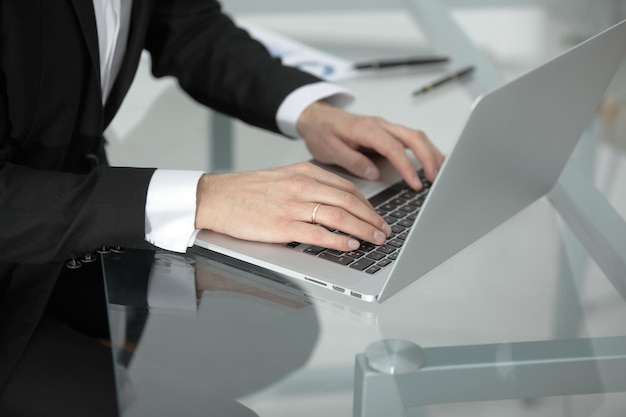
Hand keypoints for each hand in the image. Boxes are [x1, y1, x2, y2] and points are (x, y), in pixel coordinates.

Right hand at [195, 162, 391, 251]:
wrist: (216, 197)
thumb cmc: (247, 191)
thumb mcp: (283, 178)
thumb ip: (309, 187)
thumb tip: (336, 203)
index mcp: (303, 173)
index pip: (346, 188)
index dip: (367, 204)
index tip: (377, 216)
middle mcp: (301, 186)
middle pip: (349, 201)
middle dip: (372, 218)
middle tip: (384, 230)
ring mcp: (292, 206)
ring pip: (339, 217)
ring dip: (362, 229)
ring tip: (375, 239)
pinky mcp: (282, 226)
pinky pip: (318, 234)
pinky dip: (338, 241)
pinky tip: (350, 246)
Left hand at [296, 101, 444, 189]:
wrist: (316, 117)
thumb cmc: (322, 132)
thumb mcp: (329, 150)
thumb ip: (352, 160)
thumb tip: (373, 173)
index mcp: (365, 129)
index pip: (393, 147)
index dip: (407, 166)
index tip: (415, 183)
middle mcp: (379, 125)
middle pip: (413, 137)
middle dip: (428, 158)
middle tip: (436, 179)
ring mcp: (385, 127)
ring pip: (415, 136)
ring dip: (431, 153)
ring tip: (440, 173)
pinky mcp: (387, 133)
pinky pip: (411, 138)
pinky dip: (424, 149)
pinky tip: (432, 162)